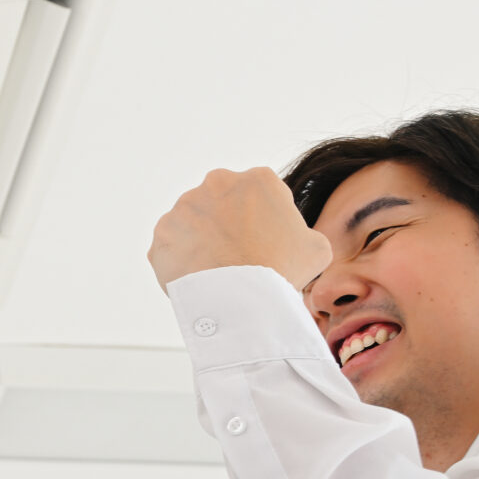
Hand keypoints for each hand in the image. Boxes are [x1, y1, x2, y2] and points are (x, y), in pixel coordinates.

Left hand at [146, 167, 332, 292]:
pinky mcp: (162, 232)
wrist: (241, 299)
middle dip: (227, 223)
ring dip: (201, 240)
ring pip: (194, 222)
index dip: (262, 219)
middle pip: (222, 203)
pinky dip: (180, 259)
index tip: (262, 242)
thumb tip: (293, 238)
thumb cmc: (284, 271)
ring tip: (215, 269)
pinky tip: (196, 277)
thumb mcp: (316, 247)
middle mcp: (218, 182)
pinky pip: (172, 245)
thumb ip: (303, 232)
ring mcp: (186, 206)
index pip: (259, 196)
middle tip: (235, 255)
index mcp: (259, 179)